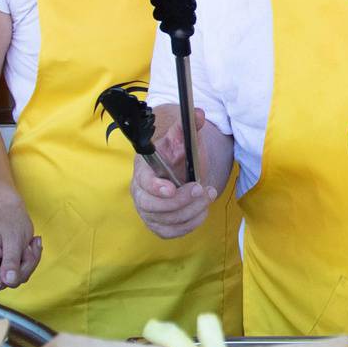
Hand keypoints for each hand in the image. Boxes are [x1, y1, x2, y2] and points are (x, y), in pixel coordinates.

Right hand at [0, 201, 41, 289]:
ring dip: (27, 265)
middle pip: (1, 285)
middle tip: (26, 253)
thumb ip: (11, 262)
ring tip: (28, 248)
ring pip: (14, 280)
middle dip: (21, 271)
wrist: (13, 212)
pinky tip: (29, 249)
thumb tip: (9, 281)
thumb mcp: (13, 241)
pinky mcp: (5, 266)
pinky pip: (19, 274)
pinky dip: (29, 263)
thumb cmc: (11, 221)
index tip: (11, 273)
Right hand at [132, 107, 213, 238]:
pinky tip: (201, 211)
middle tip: (202, 189)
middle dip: (181, 201)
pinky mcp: (158, 225)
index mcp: (143, 169)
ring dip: (191, 211)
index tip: (171, 189)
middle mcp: (140, 192)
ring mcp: (147, 211)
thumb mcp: (184, 139)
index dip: (155, 187)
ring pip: (165, 220)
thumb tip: (198, 114)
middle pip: (152, 206)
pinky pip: (170, 232)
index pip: (143, 182)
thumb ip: (189, 127)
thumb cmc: (178, 155)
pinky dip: (189, 225)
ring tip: (207, 196)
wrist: (180, 170)